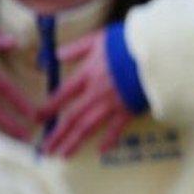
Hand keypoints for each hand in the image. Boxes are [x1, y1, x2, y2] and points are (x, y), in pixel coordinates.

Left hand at [39, 31, 132, 157]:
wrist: (155, 51)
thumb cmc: (128, 42)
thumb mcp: (99, 38)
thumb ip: (77, 48)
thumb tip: (56, 55)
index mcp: (88, 73)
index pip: (62, 94)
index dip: (48, 107)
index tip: (37, 118)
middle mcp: (96, 92)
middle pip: (71, 117)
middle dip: (57, 134)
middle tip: (45, 149)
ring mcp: (112, 103)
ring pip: (88, 126)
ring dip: (74, 142)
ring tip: (63, 154)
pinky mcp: (129, 109)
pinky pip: (116, 128)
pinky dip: (109, 140)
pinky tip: (101, 151)